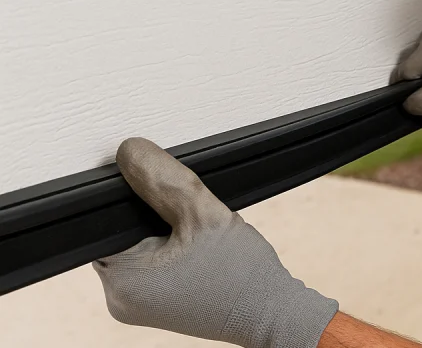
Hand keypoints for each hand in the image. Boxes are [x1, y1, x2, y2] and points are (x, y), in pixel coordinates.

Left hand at [93, 138, 339, 347]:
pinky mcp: (153, 306)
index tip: (164, 194)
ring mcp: (135, 306)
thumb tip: (130, 152)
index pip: (106, 219)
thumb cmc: (243, 275)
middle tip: (190, 220)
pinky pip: (150, 266)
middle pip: (122, 231)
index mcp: (123, 280)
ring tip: (197, 238)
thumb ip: (164, 181)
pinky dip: (171, 250)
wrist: (270, 312)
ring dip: (164, 232)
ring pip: (138, 246)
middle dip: (153, 216)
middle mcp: (119, 299)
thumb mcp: (204, 215)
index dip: (133, 196)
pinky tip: (197, 252)